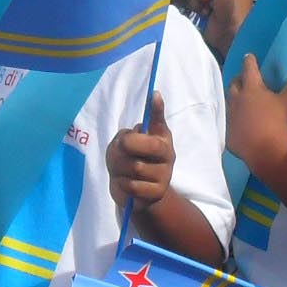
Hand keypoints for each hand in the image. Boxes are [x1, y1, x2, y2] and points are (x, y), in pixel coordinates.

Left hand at [105, 91, 178, 211]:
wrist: (135, 193)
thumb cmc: (129, 160)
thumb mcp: (125, 145)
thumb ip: (127, 139)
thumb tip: (130, 136)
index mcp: (161, 137)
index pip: (159, 120)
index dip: (157, 108)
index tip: (154, 94)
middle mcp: (167, 154)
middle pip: (148, 146)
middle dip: (128, 146)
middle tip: (119, 148)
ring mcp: (165, 174)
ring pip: (136, 167)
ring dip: (120, 168)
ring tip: (121, 169)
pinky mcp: (157, 193)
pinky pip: (133, 186)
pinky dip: (122, 184)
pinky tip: (124, 183)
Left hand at [225, 54, 286, 172]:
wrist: (268, 151)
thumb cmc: (280, 121)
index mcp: (252, 88)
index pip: (249, 69)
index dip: (249, 61)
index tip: (249, 56)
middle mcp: (237, 100)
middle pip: (234, 84)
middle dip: (239, 80)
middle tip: (243, 79)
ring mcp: (231, 118)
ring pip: (229, 104)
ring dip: (235, 100)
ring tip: (240, 101)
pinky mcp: (229, 135)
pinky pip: (230, 126)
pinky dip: (235, 123)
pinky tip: (239, 126)